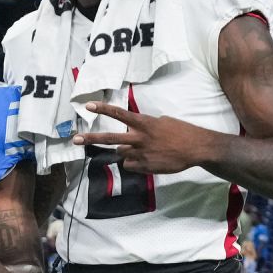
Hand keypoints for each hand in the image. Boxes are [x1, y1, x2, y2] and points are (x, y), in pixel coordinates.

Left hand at [71, 102, 210, 173]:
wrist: (196, 148)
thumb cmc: (181, 132)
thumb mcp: (162, 122)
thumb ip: (144, 126)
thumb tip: (132, 132)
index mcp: (144, 124)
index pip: (120, 114)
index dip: (103, 109)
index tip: (88, 105)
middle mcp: (139, 138)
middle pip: (110, 139)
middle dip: (91, 138)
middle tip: (75, 139)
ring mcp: (140, 154)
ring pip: (121, 154)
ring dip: (126, 152)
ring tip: (144, 150)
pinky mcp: (144, 167)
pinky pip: (131, 165)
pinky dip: (135, 163)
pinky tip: (149, 160)